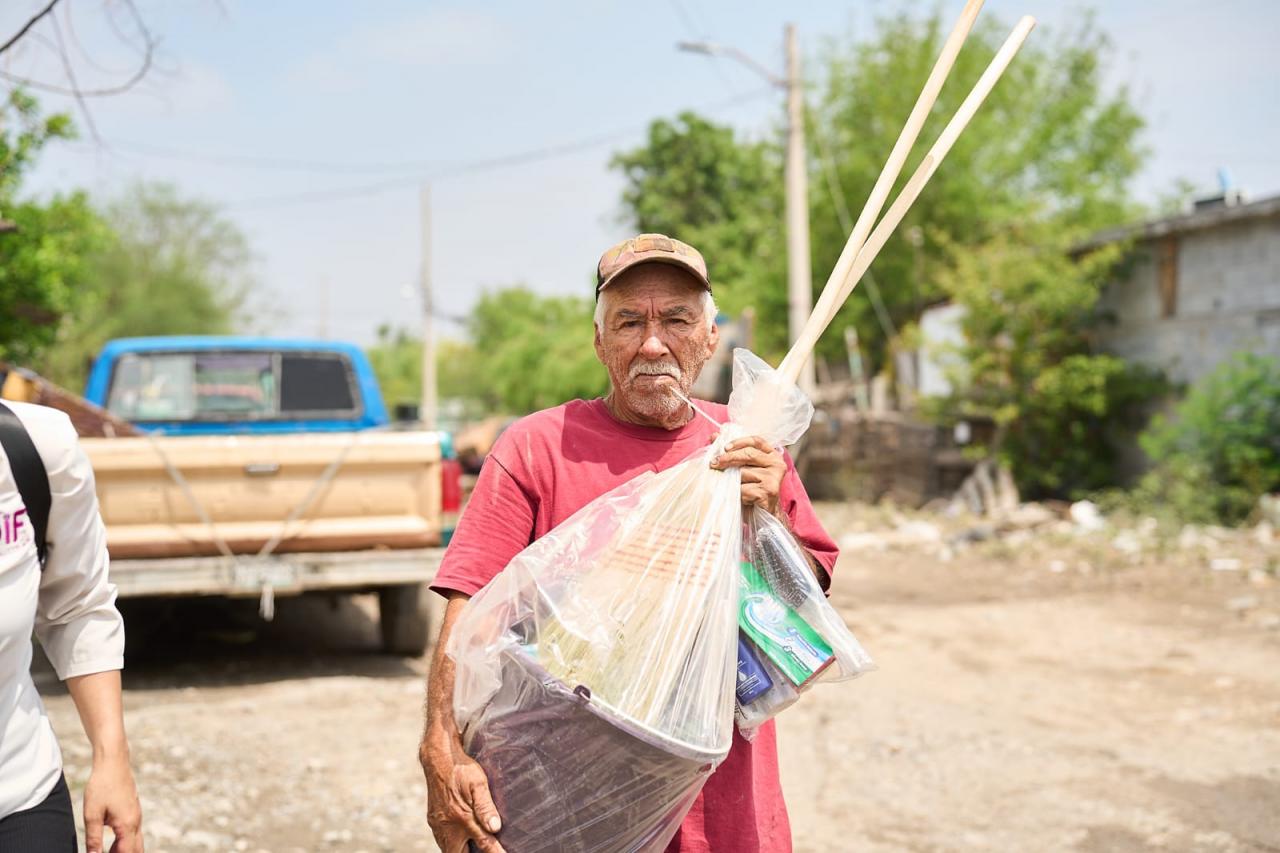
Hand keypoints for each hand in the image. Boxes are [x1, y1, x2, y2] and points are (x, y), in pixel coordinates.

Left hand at [83, 755, 142, 852]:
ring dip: (124, 850)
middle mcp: (136, 822)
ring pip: (136, 841)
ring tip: (108, 851)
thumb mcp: (92, 815)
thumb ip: (94, 839)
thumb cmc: (101, 786)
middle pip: (137, 850)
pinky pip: (133, 832)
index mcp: (127, 825)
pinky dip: (125, 842)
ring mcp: (136, 815)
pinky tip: (112, 843)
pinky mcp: (133, 810)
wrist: (113, 763)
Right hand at [422, 734, 505, 852]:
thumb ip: (486, 807)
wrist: (438, 758)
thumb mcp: (478, 784)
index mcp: (462, 818)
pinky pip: (441, 840)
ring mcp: (438, 824)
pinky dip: (451, 844)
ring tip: (474, 846)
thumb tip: (495, 827)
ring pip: (448, 849)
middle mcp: (448, 825)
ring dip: (461, 851)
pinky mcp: (433, 820)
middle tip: (487, 850)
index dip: (495, 852)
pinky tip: (460, 840)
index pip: (483, 844)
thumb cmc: (461, 770)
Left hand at [710, 435, 785, 514]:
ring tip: (728, 486)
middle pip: (748, 454)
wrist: (763, 515)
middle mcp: (776, 464)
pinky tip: (739, 497)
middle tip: (713, 463)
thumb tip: (713, 436)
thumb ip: (730, 452)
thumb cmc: (751, 489)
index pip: (756, 441)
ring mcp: (774, 477)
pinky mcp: (769, 491)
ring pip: (743, 473)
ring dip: (731, 480)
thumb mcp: (742, 468)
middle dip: (728, 458)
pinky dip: (737, 493)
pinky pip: (744, 488)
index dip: (739, 441)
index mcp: (772, 455)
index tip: (724, 447)